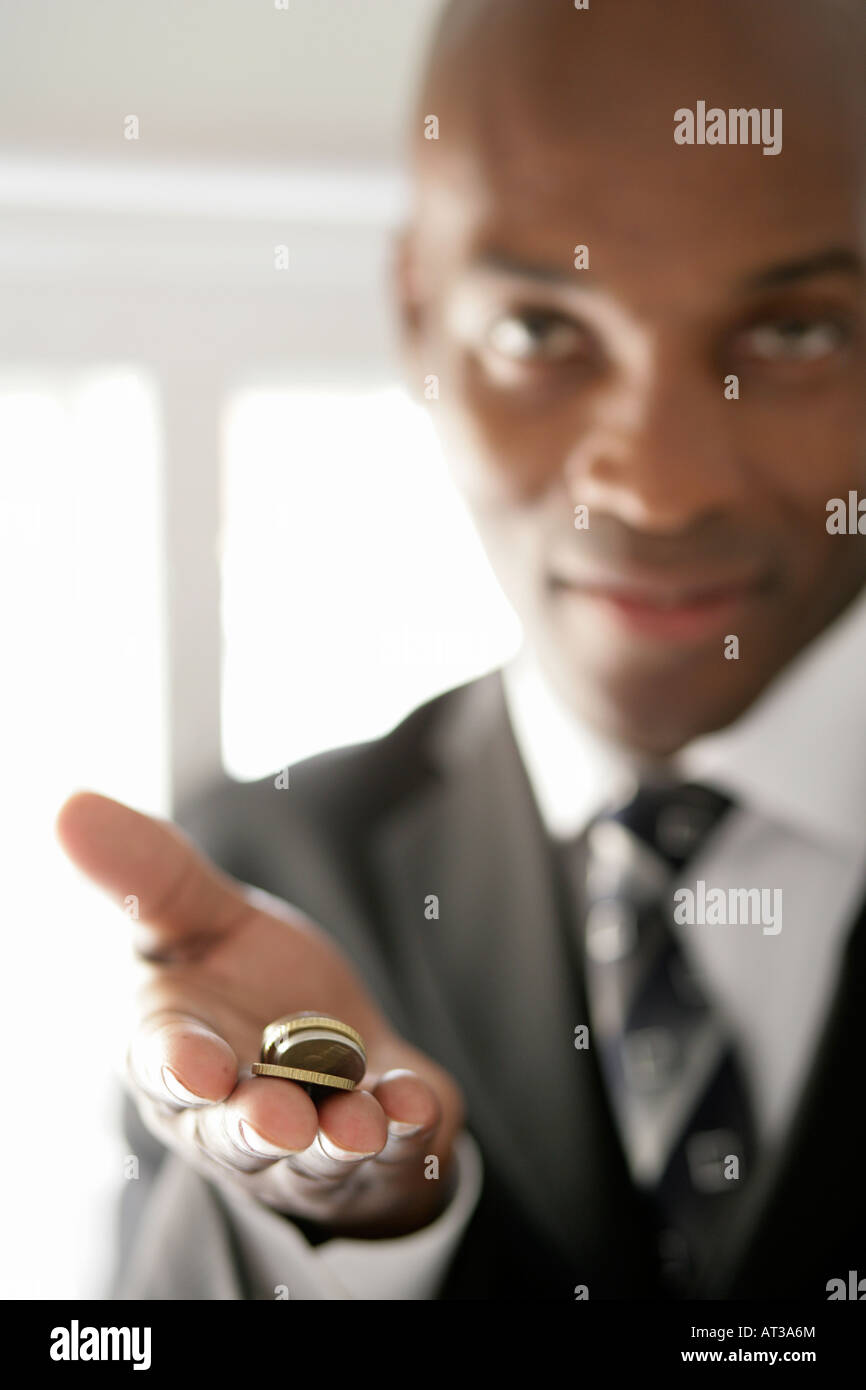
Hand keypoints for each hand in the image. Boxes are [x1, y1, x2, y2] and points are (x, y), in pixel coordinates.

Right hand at [55, 791, 464, 1237]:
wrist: (334, 1049)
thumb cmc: (246, 984)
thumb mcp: (202, 918)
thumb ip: (149, 875)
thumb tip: (69, 803)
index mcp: (173, 1052)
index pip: (163, 1065)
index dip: (178, 1066)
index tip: (196, 1066)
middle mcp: (231, 1115)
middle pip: (236, 1131)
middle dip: (258, 1125)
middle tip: (282, 1119)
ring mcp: (306, 1148)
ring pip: (315, 1157)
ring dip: (337, 1141)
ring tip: (362, 1124)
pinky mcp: (382, 1151)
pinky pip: (395, 1152)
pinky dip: (406, 1129)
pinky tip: (417, 1102)